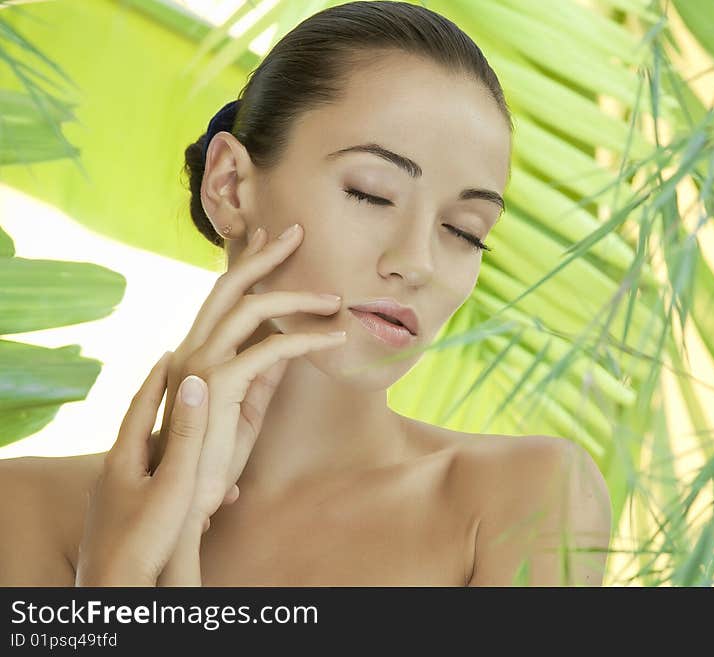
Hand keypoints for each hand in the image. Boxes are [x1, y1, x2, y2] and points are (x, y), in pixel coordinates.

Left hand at [75, 353, 209, 585]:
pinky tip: (195, 496)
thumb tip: (195, 383)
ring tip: (197, 438)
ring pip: (151, 460)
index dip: (157, 378)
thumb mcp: (175, 483)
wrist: (116, 591)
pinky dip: (177, 478)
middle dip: (165, 406)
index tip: (170, 352)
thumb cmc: (146, 539)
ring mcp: (117, 497)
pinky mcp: (124, 519)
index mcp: (124, 457)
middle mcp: (115, 472)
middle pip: (143, 429)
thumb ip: (188, 435)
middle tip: (181, 383)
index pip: (142, 404)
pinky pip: (155, 486)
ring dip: (175, 445)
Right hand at [152, 223, 345, 545]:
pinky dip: (309, 340)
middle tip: (296, 232)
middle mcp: (192, 349)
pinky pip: (274, 348)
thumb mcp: (246, 403)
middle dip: (264, 255)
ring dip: (298, 297)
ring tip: (334, 298)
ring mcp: (202, 362)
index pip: (222, 297)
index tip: (270, 240)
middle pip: (229, 286)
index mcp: (195, 351)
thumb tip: (289, 341)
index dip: (247, 265)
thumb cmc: (213, 453)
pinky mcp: (220, 382)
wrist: (186, 497)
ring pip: (252, 308)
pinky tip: (336, 341)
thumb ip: (263, 369)